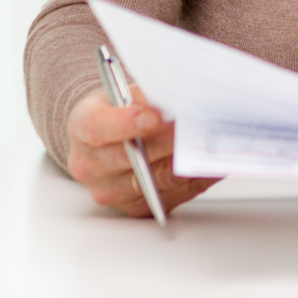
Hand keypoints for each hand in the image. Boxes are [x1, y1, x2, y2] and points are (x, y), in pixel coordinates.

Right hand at [65, 86, 218, 217]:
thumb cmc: (119, 110)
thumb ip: (145, 95)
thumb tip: (178, 98)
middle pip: (133, 158)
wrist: (107, 140)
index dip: (127, 123)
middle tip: (196, 126)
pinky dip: (198, 175)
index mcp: (83, 128)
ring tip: (212, 142)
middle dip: (169, 141)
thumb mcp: (125, 90)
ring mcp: (113, 191)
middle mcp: (91, 166)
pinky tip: (214, 159)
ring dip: (188, 160)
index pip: (98, 128)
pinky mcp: (138, 207)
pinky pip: (173, 194)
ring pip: (158, 179)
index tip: (154, 117)